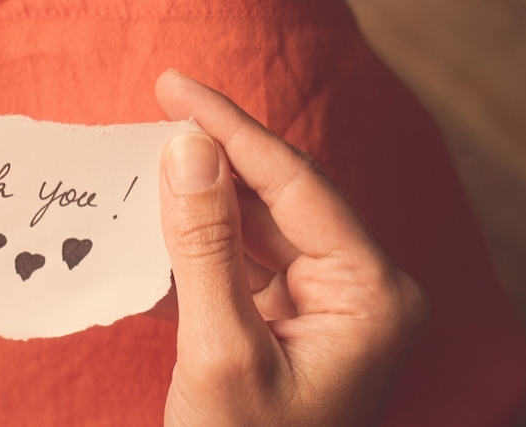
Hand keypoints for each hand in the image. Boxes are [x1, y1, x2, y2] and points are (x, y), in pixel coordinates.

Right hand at [153, 70, 429, 425]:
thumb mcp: (220, 351)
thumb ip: (204, 246)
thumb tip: (186, 151)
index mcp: (372, 295)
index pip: (296, 184)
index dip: (232, 129)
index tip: (176, 89)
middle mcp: (362, 292)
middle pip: (284, 197)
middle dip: (219, 156)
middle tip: (161, 107)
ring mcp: (329, 310)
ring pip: (263, 227)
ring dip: (207, 197)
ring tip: (154, 158)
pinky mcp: (292, 325)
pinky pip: (248, 263)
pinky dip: (205, 242)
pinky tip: (167, 216)